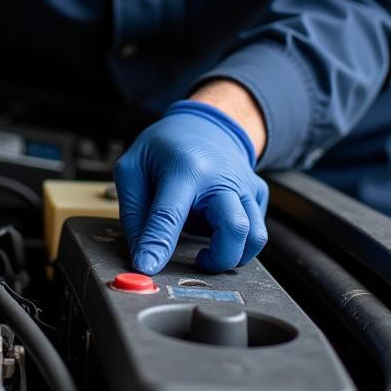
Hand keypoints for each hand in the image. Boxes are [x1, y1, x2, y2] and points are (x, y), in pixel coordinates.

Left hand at [113, 100, 267, 273]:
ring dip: (232, 252)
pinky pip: (257, 228)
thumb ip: (133, 212)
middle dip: (218, 258)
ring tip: (207, 241)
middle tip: (197, 260)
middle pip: (235, 230)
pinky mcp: (258, 193)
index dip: (157, 245)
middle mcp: (221, 177)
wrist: (203, 123)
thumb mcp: (133, 168)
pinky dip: (240, 238)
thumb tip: (141, 254)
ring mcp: (244, 184)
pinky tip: (217, 223)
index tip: (148, 267)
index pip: (170, 214)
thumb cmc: (165, 147)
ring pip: (255, 236)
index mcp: (184, 168)